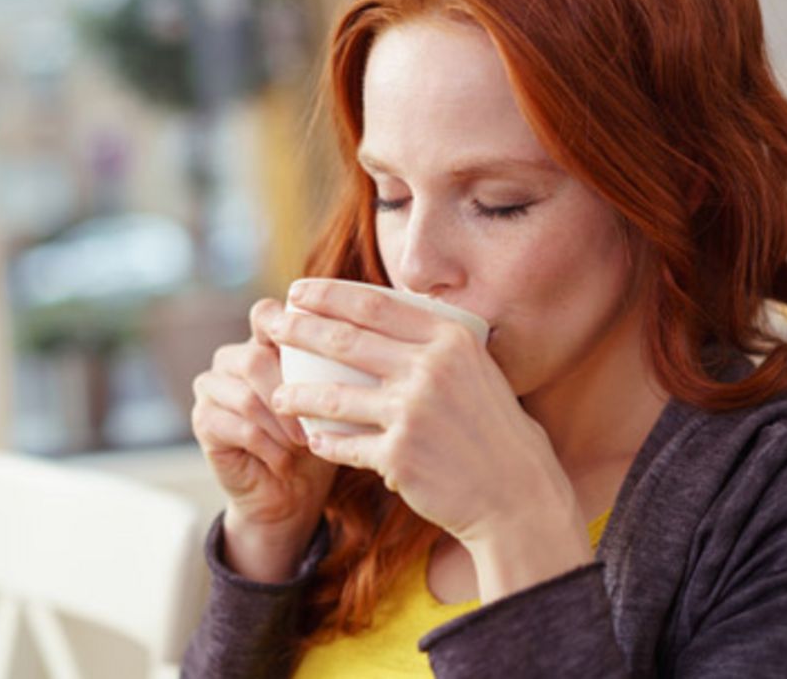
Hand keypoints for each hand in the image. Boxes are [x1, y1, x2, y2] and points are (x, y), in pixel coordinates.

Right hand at [191, 298, 339, 579]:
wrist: (289, 495)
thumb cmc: (318, 441)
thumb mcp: (335, 401)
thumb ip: (338, 371)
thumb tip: (372, 347)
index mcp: (263, 344)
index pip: (264, 314)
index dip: (284, 322)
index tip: (316, 342)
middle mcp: (231, 359)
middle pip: (254, 358)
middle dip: (290, 393)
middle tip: (315, 426)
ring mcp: (212, 388)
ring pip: (245, 396)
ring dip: (281, 425)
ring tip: (303, 445)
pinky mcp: (203, 421)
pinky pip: (237, 427)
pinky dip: (268, 448)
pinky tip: (284, 463)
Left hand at [268, 280, 591, 596]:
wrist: (516, 495)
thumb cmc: (493, 430)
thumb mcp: (476, 370)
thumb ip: (435, 343)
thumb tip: (384, 315)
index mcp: (450, 339)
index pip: (374, 304)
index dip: (327, 294)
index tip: (298, 292)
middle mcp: (430, 369)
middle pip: (345, 341)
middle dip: (299, 330)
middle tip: (270, 326)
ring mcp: (412, 413)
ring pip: (334, 396)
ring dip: (297, 394)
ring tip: (276, 395)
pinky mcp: (398, 456)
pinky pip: (345, 444)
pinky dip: (324, 442)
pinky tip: (312, 440)